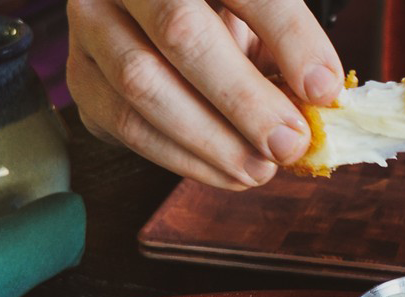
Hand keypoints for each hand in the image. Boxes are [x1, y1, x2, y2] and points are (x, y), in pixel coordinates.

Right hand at [66, 0, 343, 189]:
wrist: (152, 19)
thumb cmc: (223, 17)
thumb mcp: (260, 15)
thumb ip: (289, 43)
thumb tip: (323, 98)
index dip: (289, 36)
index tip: (324, 89)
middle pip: (181, 33)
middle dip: (244, 99)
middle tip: (289, 142)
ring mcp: (91, 23)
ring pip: (143, 83)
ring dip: (211, 140)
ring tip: (261, 168)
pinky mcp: (79, 76)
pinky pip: (124, 124)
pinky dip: (182, 158)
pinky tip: (226, 172)